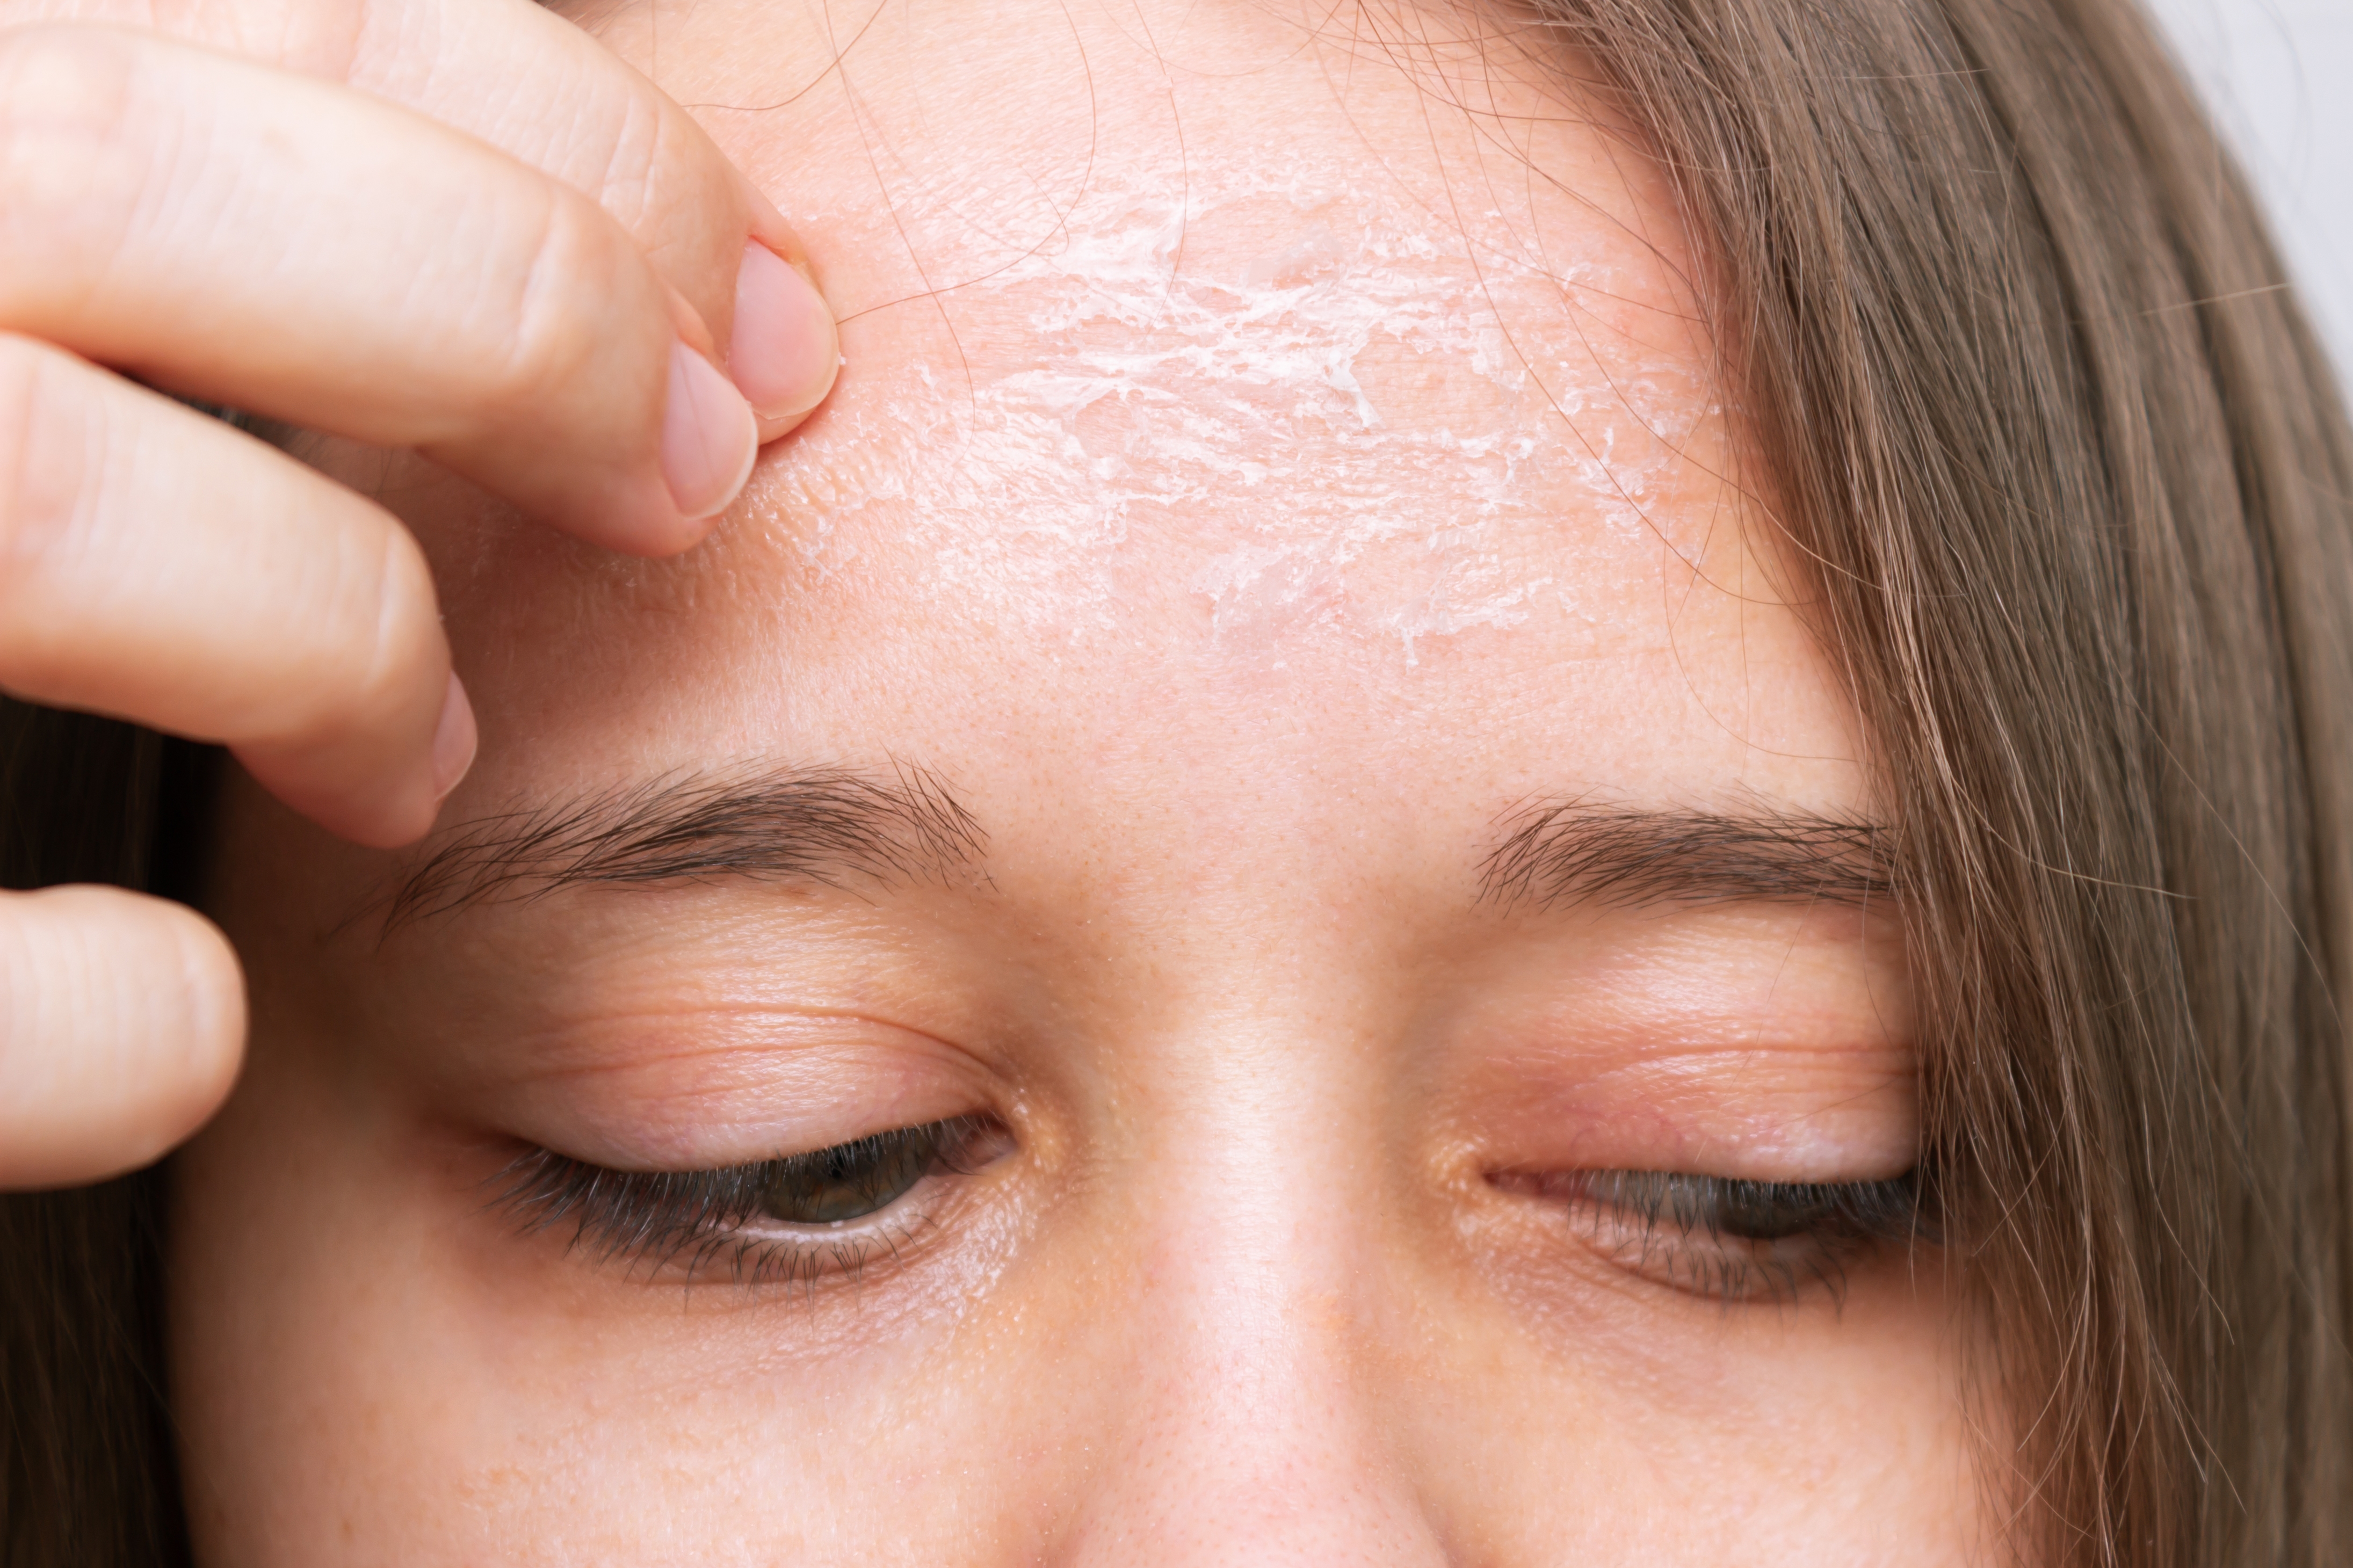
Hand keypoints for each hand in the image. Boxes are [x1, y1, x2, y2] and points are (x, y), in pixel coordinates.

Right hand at [0, 0, 839, 1185]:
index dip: (581, 157)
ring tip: (423, 756)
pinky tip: (186, 1005)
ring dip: (334, 637)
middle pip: (147, 190)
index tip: (760, 317)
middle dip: (519, 329)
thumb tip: (589, 213)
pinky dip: (118, 1014)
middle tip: (690, 485)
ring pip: (52, 513)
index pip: (264, 11)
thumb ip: (201, 206)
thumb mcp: (40, 271)